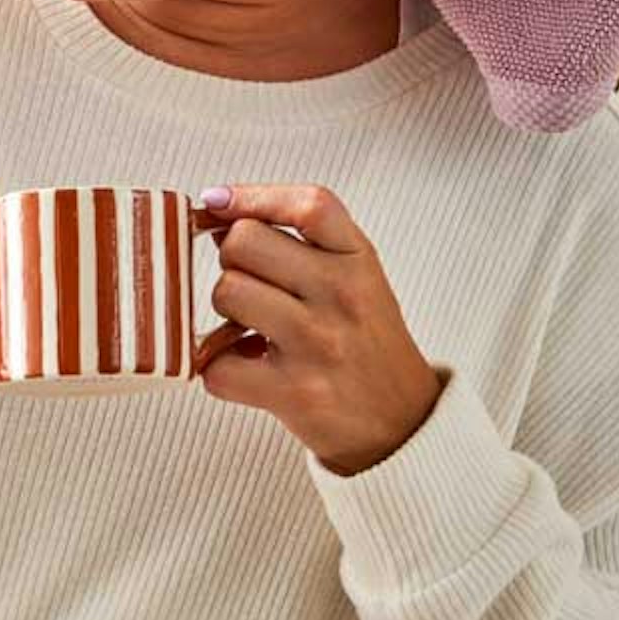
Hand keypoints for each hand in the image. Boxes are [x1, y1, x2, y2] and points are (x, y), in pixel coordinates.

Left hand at [197, 183, 444, 475]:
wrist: (402, 423)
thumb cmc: (364, 342)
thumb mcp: (356, 276)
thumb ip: (301, 240)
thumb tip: (217, 211)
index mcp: (358, 260)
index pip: (307, 205)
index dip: (251, 196)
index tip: (217, 202)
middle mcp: (341, 294)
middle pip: (243, 243)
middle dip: (232, 262)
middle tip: (252, 288)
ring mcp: (317, 343)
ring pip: (226, 292)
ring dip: (224, 313)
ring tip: (251, 329)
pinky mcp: (293, 392)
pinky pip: (216, 363)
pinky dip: (217, 367)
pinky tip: (246, 368)